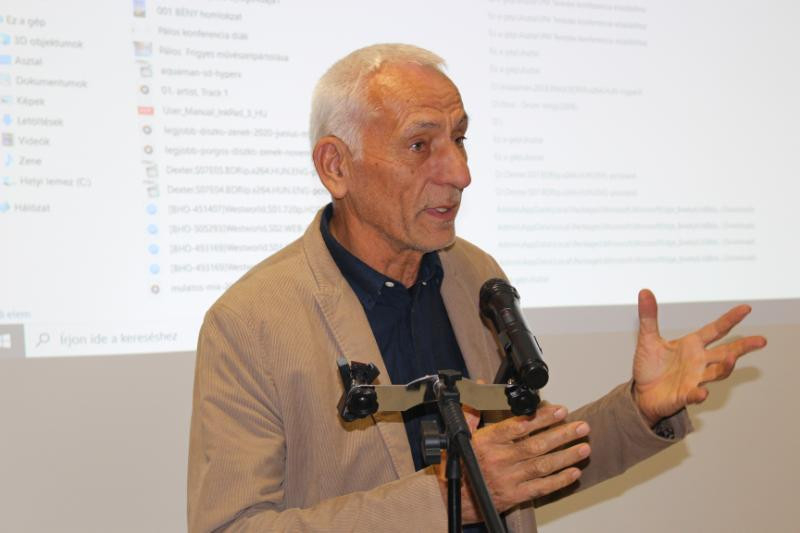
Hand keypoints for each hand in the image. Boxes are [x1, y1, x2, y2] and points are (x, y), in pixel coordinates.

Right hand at [437, 404, 589, 523]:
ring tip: (584, 447)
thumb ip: (473, 409)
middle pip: (536, 445)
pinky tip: (573, 472)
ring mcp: (509, 478)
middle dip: (562, 435)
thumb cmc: (460, 465)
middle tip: (580, 426)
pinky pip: (541, 487)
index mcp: (488, 442)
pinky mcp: (515, 495)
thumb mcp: (463, 434)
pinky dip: (559, 480)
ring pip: (542, 465)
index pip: (518, 427)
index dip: (541, 418)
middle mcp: (500, 459)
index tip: (559, 410)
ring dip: (566, 456)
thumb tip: (479, 385)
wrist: (456, 498)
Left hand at [633, 289, 766, 424]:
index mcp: (691, 345)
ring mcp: (694, 379)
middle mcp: (698, 361)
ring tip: (730, 359)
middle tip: (761, 340)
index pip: (715, 330)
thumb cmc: (649, 367)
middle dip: (743, 347)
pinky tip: (702, 393)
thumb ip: (648, 317)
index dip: (730, 319)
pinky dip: (699, 394)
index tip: (746, 309)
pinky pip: (694, 395)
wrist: (641, 394)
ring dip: (724, 367)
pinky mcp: (684, 395)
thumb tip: (644, 291)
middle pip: (726, 352)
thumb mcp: (647, 339)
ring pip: (716, 373)